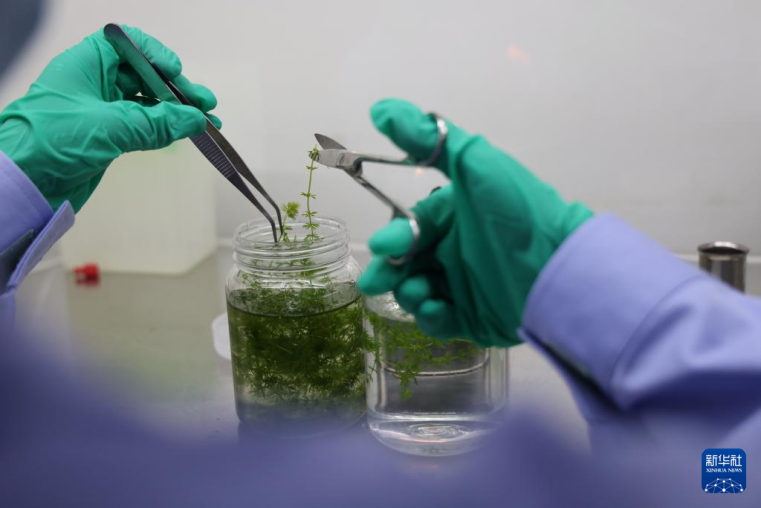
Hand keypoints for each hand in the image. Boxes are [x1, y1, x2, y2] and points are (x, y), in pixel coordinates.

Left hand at [0, 25, 220, 211]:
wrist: (21, 184)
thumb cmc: (47, 143)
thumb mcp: (108, 127)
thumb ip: (156, 123)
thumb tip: (193, 119)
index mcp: (86, 64)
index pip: (130, 46)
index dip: (156, 55)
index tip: (177, 73)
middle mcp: (94, 82)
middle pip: (145, 76)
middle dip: (176, 90)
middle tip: (205, 105)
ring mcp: (101, 110)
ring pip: (147, 103)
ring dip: (176, 113)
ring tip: (205, 123)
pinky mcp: (106, 136)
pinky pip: (143, 127)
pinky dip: (164, 130)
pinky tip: (183, 134)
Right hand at [357, 99, 592, 346]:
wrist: (558, 267)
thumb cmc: (514, 212)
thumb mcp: (474, 163)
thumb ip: (428, 138)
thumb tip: (379, 109)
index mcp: (455, 216)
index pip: (413, 227)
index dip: (394, 238)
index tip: (383, 247)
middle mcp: (456, 250)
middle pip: (408, 262)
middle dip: (389, 270)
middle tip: (374, 283)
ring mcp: (464, 285)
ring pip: (417, 291)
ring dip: (408, 292)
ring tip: (418, 293)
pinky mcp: (473, 318)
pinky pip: (439, 320)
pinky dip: (430, 315)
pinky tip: (436, 308)